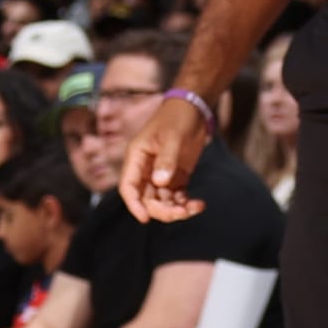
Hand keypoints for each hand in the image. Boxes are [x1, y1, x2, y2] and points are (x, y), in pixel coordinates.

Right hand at [121, 96, 209, 222]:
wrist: (193, 109)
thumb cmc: (177, 118)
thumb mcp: (172, 137)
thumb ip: (166, 160)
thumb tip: (160, 183)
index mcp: (137, 158)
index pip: (128, 187)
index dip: (134, 205)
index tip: (145, 218)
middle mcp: (146, 170)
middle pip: (146, 199)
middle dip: (162, 210)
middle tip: (182, 212)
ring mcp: (161, 175)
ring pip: (162, 201)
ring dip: (176, 209)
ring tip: (196, 208)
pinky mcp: (176, 177)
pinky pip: (177, 197)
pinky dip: (186, 204)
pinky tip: (199, 204)